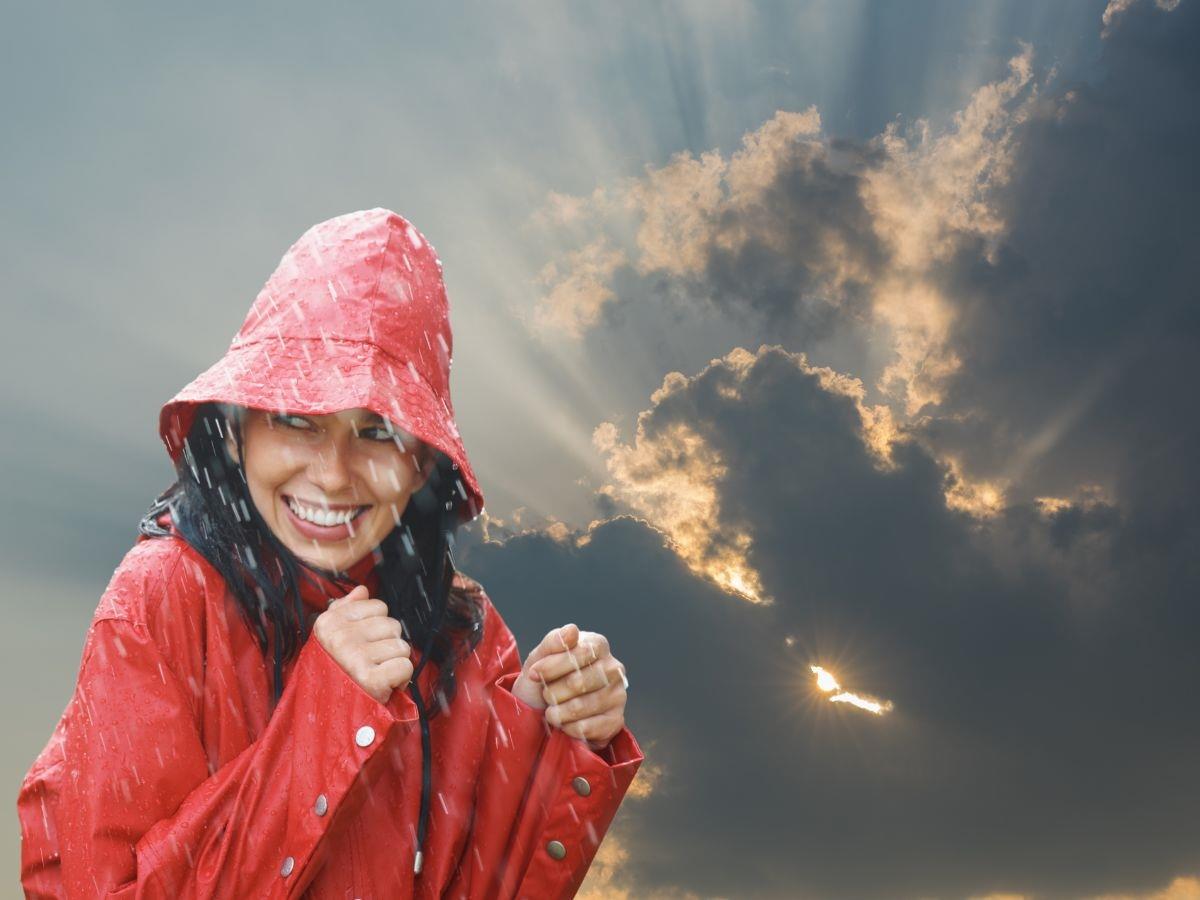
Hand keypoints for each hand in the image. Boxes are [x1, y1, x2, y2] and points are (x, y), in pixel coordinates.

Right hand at [312, 585, 412, 703]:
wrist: (326, 719)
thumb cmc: (334, 676)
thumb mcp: (330, 641)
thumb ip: (346, 611)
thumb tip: (362, 590)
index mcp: (328, 623)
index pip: (378, 606)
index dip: (376, 629)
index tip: (362, 648)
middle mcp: (339, 637)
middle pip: (393, 625)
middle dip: (388, 647)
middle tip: (371, 666)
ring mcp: (355, 657)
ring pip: (402, 646)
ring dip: (395, 664)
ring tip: (376, 677)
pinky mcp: (371, 679)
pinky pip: (405, 666)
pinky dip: (401, 680)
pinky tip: (384, 687)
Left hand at [512, 624, 627, 751]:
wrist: (543, 712)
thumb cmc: (544, 680)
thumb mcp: (540, 657)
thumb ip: (553, 641)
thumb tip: (572, 630)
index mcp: (598, 645)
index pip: (580, 653)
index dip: (553, 666)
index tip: (534, 674)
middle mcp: (614, 668)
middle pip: (579, 682)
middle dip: (553, 692)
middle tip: (546, 695)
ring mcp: (618, 695)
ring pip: (582, 706)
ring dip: (558, 712)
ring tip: (551, 711)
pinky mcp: (616, 720)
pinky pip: (588, 727)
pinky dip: (569, 728)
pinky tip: (564, 723)